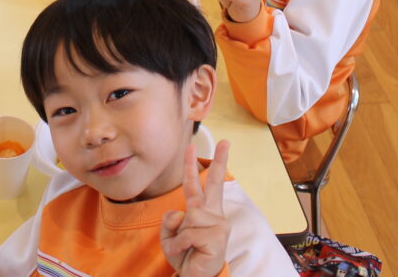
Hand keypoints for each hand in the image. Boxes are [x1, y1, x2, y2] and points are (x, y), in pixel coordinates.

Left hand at [160, 140, 231, 276]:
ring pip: (188, 216)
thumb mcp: (170, 236)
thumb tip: (180, 212)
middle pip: (215, 183)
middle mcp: (213, 214)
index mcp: (202, 211)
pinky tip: (186, 253)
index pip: (198, 185)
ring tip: (185, 248)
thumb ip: (170, 220)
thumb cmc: (186, 256)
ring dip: (178, 236)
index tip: (193, 146)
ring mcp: (218, 225)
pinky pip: (186, 233)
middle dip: (221, 161)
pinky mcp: (216, 237)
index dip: (193, 165)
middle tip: (227, 141)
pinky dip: (179, 245)